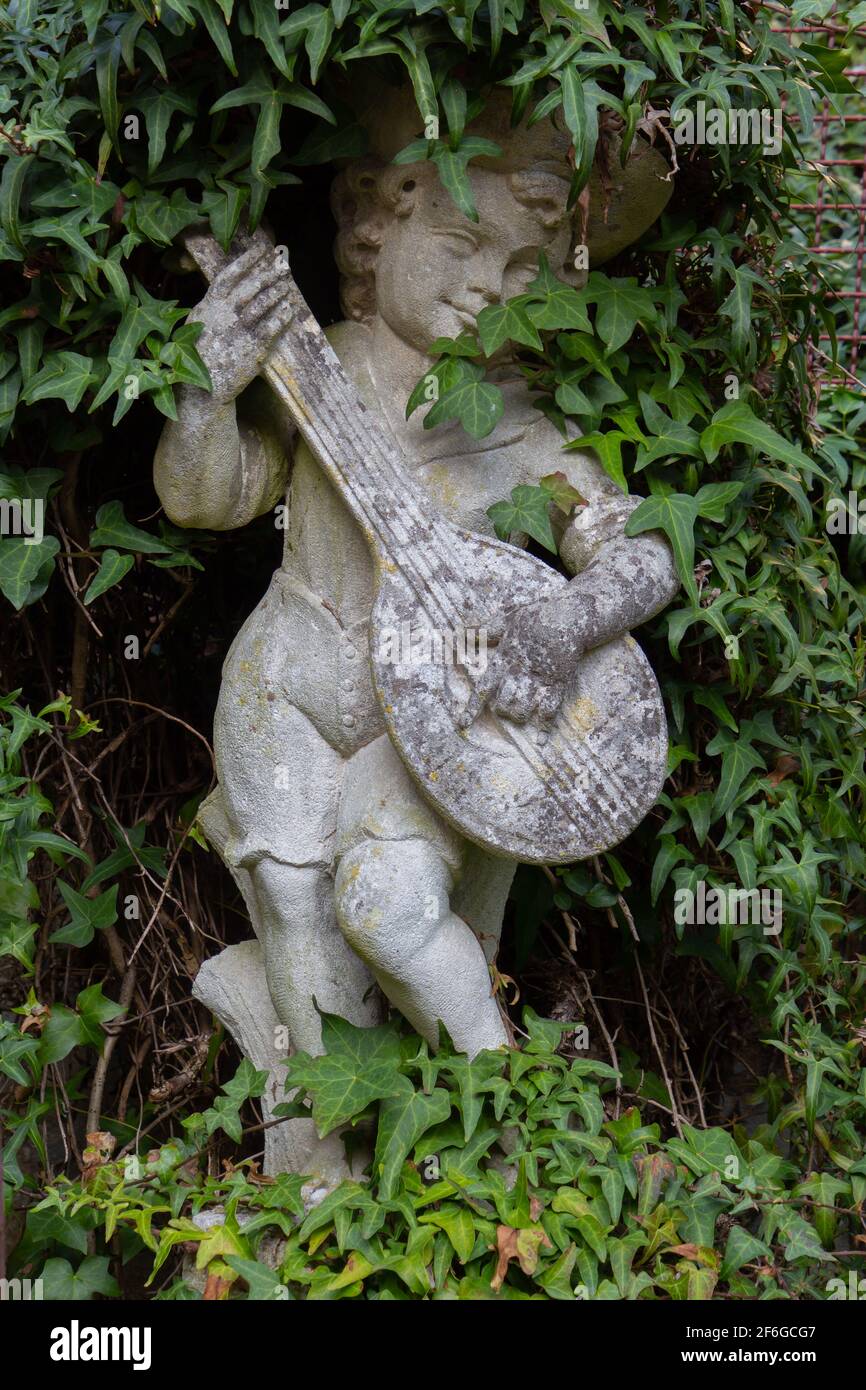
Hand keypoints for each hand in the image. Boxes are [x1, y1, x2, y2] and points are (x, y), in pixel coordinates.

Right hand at [188, 240, 297, 403]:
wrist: (203, 390)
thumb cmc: (199, 355)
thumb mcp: (196, 324)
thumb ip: (210, 305)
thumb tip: (224, 287)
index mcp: (209, 306)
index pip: (229, 276)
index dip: (245, 261)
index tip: (259, 250)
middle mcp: (224, 315)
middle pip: (250, 286)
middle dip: (268, 273)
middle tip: (282, 264)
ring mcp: (240, 331)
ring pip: (264, 303)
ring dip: (277, 291)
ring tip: (286, 285)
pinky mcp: (254, 348)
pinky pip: (273, 325)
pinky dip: (283, 315)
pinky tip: (289, 309)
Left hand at [462, 598, 582, 726]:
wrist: (569, 614)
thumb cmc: (536, 614)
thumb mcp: (507, 617)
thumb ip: (486, 629)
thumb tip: (461, 631)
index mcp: (506, 658)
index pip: (484, 687)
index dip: (472, 707)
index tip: (462, 723)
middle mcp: (521, 671)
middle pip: (503, 703)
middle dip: (500, 710)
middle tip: (503, 706)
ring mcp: (541, 678)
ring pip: (523, 709)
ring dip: (518, 715)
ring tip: (517, 713)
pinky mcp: (559, 682)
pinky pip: (550, 709)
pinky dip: (545, 727)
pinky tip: (541, 741)